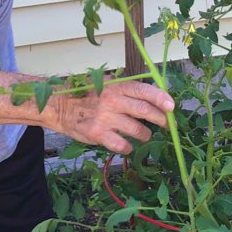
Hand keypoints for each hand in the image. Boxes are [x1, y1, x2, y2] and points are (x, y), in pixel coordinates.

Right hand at [55, 80, 173, 153]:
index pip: (144, 90)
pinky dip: (128, 147)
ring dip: (145, 135)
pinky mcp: (98, 134)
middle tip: (166, 125)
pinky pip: (122, 145)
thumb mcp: (107, 84)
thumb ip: (128, 90)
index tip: (172, 106)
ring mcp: (106, 118)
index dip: (161, 98)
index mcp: (117, 86)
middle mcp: (113, 100)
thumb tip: (155, 97)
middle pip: (145, 111)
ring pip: (138, 131)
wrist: (59, 106)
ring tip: (144, 135)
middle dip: (161, 120)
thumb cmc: (88, 95)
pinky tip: (126, 145)